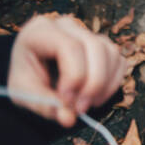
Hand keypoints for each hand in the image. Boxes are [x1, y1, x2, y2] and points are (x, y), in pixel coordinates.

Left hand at [7, 14, 124, 126]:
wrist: (33, 71)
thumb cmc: (27, 78)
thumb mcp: (24, 93)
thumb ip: (44, 104)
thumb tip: (68, 118)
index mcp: (40, 32)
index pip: (69, 46)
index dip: (74, 75)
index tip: (67, 101)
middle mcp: (66, 26)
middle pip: (95, 47)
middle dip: (93, 82)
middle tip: (81, 108)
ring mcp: (88, 33)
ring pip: (111, 53)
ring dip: (105, 84)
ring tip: (87, 104)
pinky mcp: (103, 45)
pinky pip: (119, 61)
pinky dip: (113, 83)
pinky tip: (96, 96)